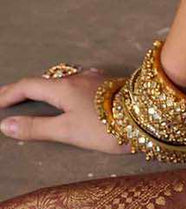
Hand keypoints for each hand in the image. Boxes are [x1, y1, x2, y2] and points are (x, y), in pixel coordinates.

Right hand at [0, 70, 131, 154]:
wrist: (148, 115)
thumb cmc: (105, 126)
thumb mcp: (66, 131)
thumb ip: (35, 128)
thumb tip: (5, 125)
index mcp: (63, 87)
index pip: (28, 85)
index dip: (9, 93)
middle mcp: (77, 77)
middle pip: (45, 80)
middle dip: (26, 89)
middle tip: (10, 97)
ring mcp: (95, 79)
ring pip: (64, 79)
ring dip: (47, 87)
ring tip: (38, 96)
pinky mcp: (109, 84)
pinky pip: (78, 82)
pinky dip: (65, 88)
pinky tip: (72, 94)